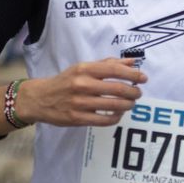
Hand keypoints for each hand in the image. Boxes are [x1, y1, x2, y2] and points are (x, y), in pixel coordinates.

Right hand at [19, 58, 146, 127]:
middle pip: (118, 89)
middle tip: (138, 93)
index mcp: (84, 69)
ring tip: (130, 103)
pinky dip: (116, 117)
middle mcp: (82, 85)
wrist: (40, 99)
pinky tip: (118, 114)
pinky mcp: (77, 118)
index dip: (133, 74)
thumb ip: (107, 64)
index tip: (143, 78)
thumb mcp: (82, 68)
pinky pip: (105, 120)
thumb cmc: (65, 81)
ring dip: (128, 105)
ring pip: (114, 106)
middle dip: (133, 92)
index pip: (115, 70)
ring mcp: (79, 103)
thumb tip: (133, 62)